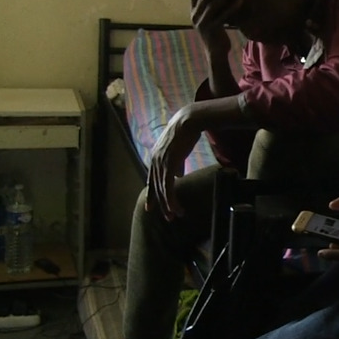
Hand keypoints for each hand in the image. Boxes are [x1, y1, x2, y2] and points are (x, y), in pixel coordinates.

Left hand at [145, 106, 201, 220]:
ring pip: (162, 190)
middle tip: (167, 217)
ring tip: (174, 216)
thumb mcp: (178, 150)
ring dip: (168, 205)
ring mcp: (160, 164)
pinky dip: (172, 200)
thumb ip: (176, 163)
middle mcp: (154, 162)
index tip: (151, 207)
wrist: (188, 122)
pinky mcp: (168, 166)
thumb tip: (179, 174)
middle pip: (156, 188)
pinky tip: (176, 207)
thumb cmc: (185, 133)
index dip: (152, 194)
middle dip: (161, 204)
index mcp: (155, 158)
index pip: (152, 180)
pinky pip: (168, 187)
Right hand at [189, 0, 241, 54]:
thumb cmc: (214, 31)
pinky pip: (222, 16)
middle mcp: (195, 16)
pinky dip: (232, 8)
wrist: (216, 52)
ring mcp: (203, 23)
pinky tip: (240, 1)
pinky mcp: (212, 30)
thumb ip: (205, 2)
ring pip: (212, 5)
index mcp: (193, 11)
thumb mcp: (208, 15)